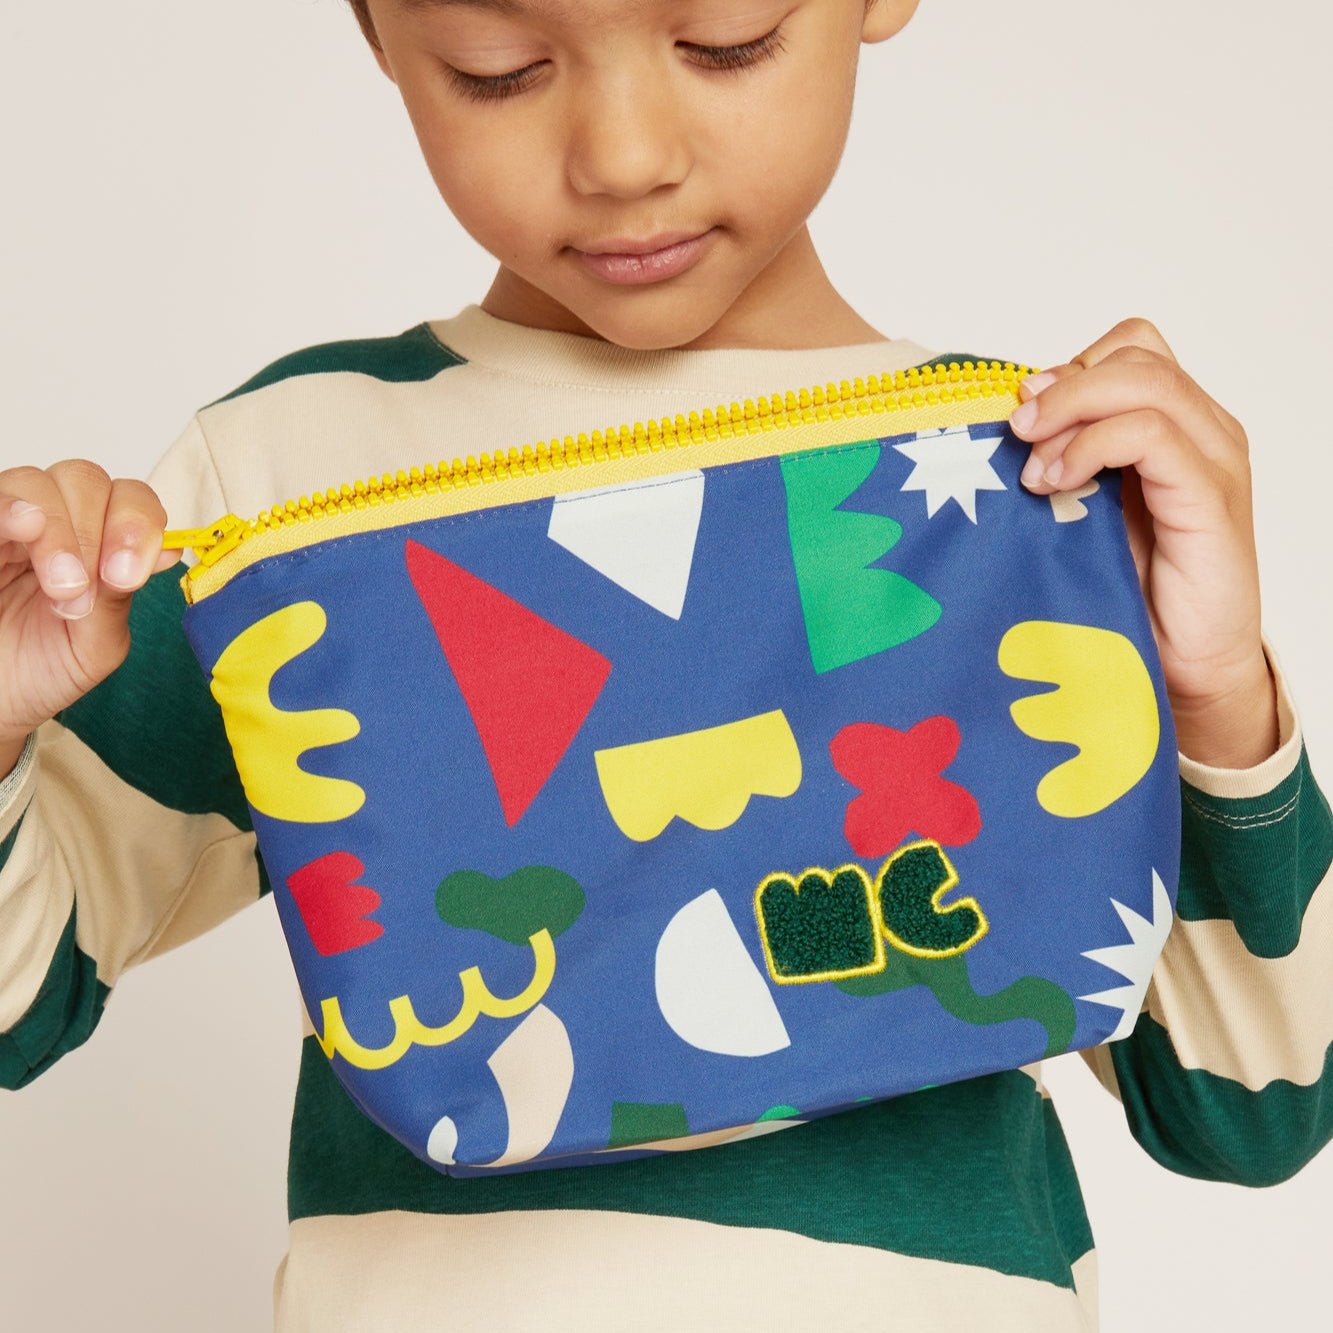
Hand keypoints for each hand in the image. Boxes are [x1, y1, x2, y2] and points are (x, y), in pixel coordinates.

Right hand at [0, 461, 182, 749]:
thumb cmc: (43, 669)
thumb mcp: (94, 644)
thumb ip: (120, 599)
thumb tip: (168, 551)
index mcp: (98, 543)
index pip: (130, 500)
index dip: (137, 525)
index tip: (128, 574)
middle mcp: (54, 521)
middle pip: (84, 479)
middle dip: (94, 530)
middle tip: (81, 588)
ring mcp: (8, 525)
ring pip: (34, 483)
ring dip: (57, 528)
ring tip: (59, 583)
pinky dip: (8, 510)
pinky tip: (22, 527)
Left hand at [1006, 317, 1278, 768]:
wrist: (1185, 669)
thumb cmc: (1129, 594)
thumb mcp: (1082, 514)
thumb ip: (1061, 464)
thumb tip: (1000, 428)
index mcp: (1173, 426)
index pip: (1128, 349)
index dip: (1067, 370)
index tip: (1017, 417)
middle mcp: (1202, 430)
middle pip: (1136, 351)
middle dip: (1062, 386)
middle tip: (1016, 436)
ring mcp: (1212, 460)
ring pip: (1144, 379)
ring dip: (1071, 412)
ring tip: (1033, 470)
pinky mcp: (1211, 497)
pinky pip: (1153, 433)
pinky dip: (1093, 445)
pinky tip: (1057, 484)